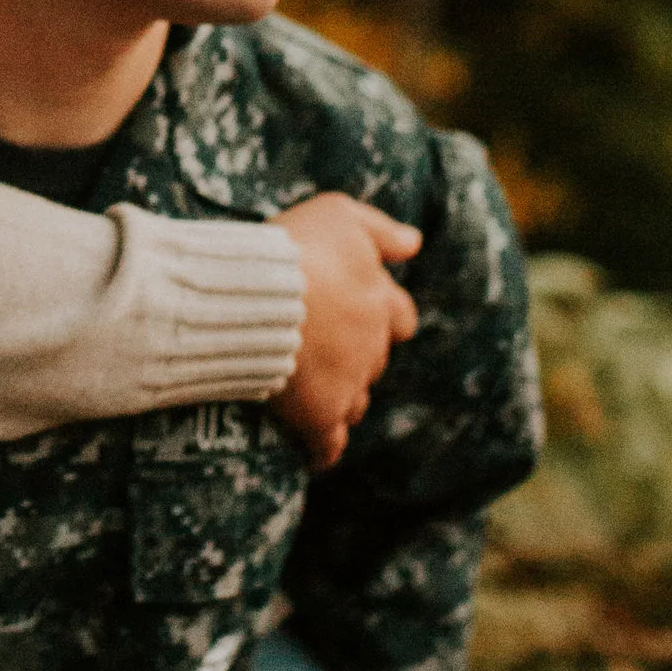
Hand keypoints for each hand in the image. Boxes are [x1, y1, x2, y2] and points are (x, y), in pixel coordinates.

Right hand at [269, 193, 421, 470]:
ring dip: (342, 397)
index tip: (363, 315)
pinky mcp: (319, 414)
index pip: (400, 317)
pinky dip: (323, 449)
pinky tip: (316, 456)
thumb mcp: (339, 214)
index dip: (384, 317)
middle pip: (376, 361)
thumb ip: (381, 230)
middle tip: (325, 349)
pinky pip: (328, 443)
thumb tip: (416, 243)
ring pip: (356, 400)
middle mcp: (372, 346)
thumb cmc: (293, 248)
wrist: (255, 295)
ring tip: (316, 393)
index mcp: (381, 301)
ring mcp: (348, 383)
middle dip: (357, 357)